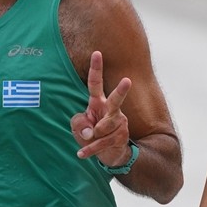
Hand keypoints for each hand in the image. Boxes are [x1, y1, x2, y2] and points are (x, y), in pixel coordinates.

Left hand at [71, 51, 133, 165]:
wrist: (110, 153)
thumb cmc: (92, 134)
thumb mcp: (79, 127)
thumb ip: (79, 123)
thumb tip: (90, 131)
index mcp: (98, 103)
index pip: (95, 83)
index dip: (96, 68)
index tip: (97, 53)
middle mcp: (111, 110)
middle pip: (116, 100)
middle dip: (121, 90)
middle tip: (127, 80)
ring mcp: (119, 123)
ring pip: (103, 128)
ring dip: (92, 137)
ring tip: (89, 140)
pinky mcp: (121, 137)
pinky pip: (101, 143)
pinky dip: (89, 150)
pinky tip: (81, 154)